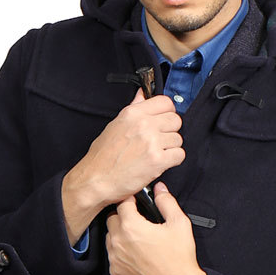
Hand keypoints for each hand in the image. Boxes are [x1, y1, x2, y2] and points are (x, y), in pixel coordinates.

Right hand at [61, 89, 185, 241]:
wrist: (96, 180)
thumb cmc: (103, 157)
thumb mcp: (115, 125)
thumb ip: (134, 109)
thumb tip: (142, 95)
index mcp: (132, 114)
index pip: (165, 102)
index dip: (168, 112)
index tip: (164, 120)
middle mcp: (143, 125)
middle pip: (176, 120)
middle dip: (171, 131)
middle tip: (161, 141)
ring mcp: (152, 142)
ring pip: (178, 139)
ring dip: (171, 148)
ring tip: (157, 154)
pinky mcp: (158, 160)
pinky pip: (179, 155)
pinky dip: (173, 160)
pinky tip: (161, 162)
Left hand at [105, 182, 207, 274]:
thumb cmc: (180, 258)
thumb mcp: (179, 224)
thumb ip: (167, 202)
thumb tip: (159, 189)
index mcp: (131, 226)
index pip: (122, 203)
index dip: (130, 201)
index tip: (136, 202)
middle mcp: (118, 241)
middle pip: (111, 219)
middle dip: (123, 217)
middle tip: (139, 221)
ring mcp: (115, 258)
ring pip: (109, 237)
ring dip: (119, 234)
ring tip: (138, 239)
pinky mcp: (116, 272)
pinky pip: (112, 256)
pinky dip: (120, 252)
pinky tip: (136, 254)